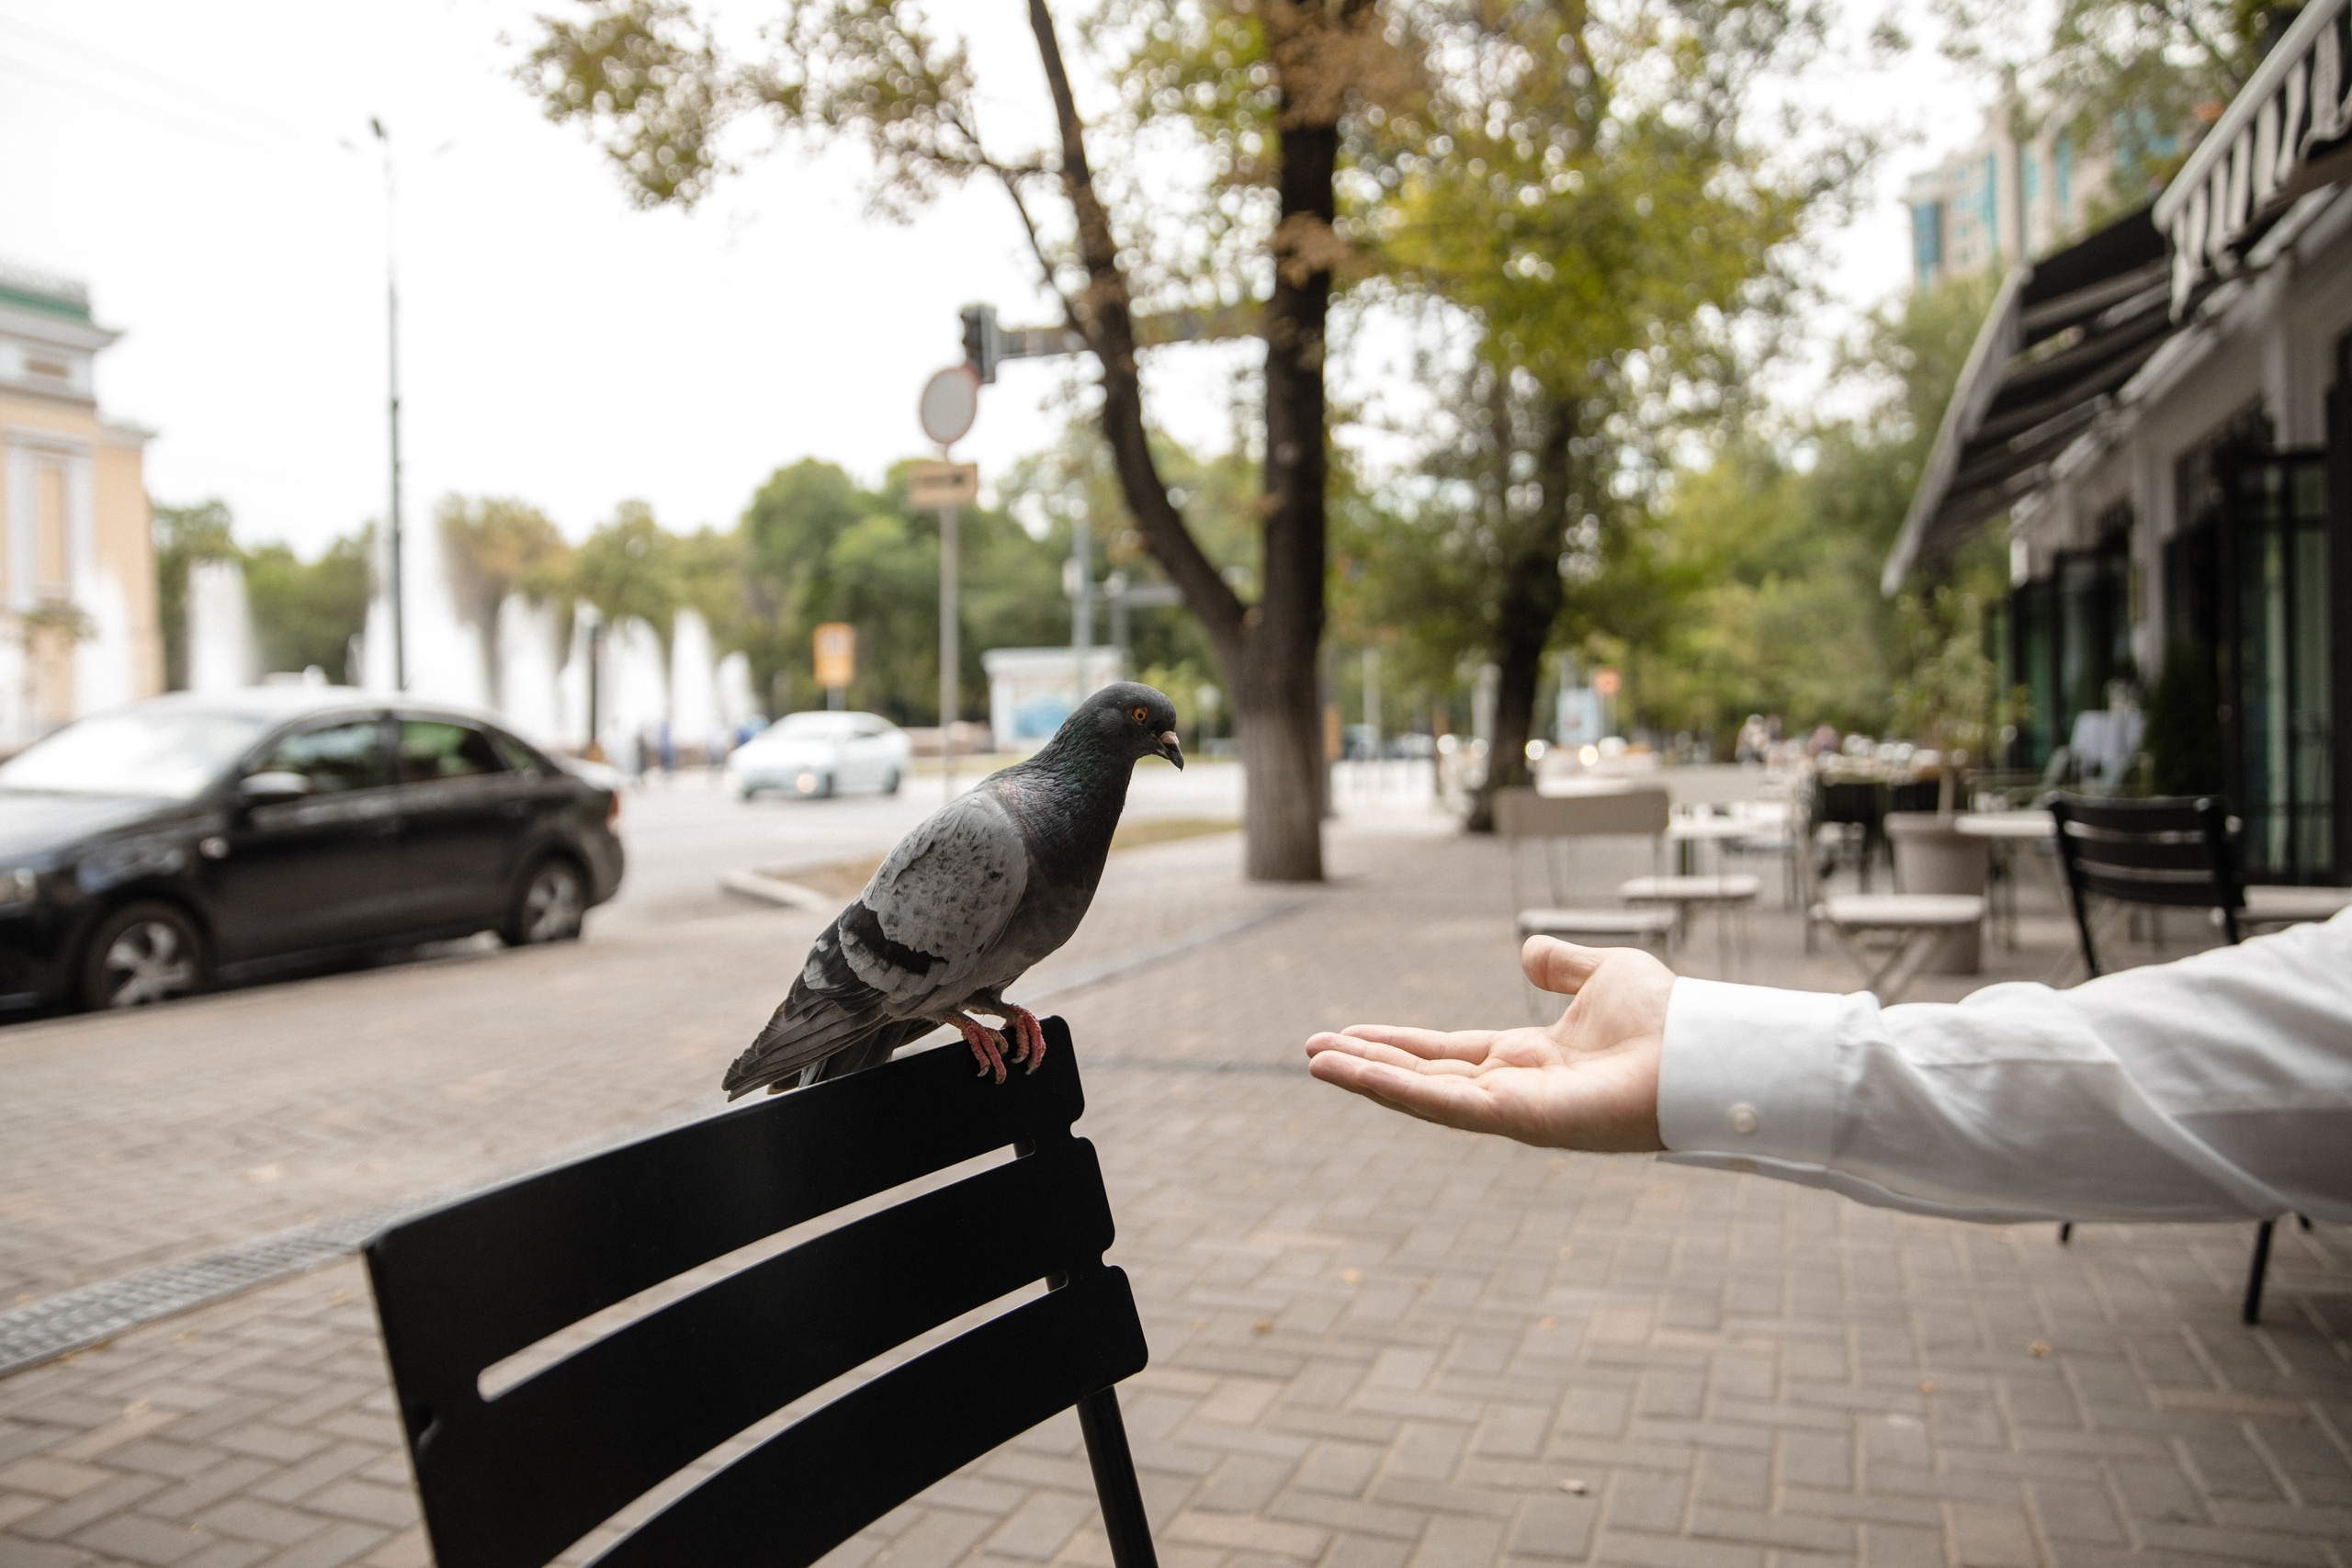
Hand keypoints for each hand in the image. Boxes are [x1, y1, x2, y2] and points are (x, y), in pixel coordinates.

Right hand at [1303, 936, 1671, 1151]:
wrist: (1701, 1051)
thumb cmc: (1668, 1018)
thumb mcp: (1603, 973)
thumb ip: (1561, 964)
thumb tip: (1527, 951)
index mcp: (1529, 1057)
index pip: (1448, 1052)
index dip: (1399, 1044)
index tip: (1350, 1033)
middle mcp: (1514, 1088)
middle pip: (1424, 1076)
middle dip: (1368, 1065)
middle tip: (1313, 1052)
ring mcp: (1513, 1108)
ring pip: (1423, 1094)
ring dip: (1366, 1079)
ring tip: (1314, 1062)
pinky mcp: (1517, 1119)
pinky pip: (1443, 1104)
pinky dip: (1394, 1089)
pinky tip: (1353, 1072)